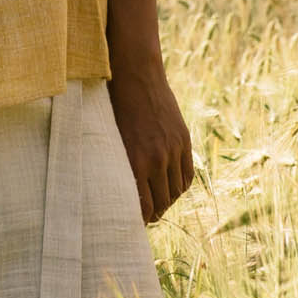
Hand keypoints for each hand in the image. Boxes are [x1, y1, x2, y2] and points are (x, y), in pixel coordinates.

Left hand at [107, 58, 193, 224]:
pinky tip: (171, 188)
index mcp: (134, 161)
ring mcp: (172, 150)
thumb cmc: (113, 106)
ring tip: (158, 203)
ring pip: (175, 192)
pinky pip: (187, 175)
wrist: (136, 74)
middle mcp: (156, 159)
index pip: (142, 206)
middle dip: (153, 213)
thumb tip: (119, 191)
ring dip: (167, 201)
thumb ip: (118, 164)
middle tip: (146, 216)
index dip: (138, 218)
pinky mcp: (183, 140)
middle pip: (161, 203)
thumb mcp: (110, 138)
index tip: (132, 223)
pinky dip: (180, 186)